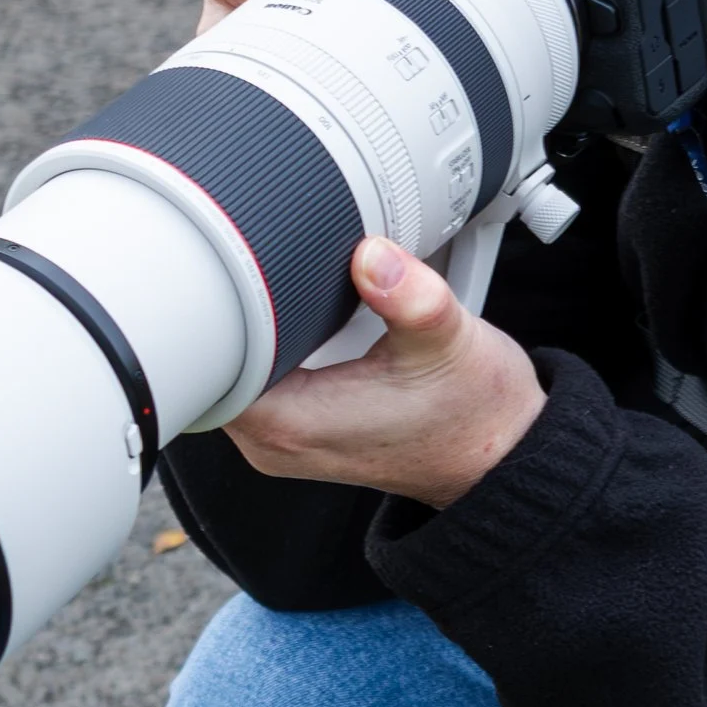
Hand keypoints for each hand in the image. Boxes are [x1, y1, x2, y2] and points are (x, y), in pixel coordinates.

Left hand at [224, 234, 544, 508]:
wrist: (501, 454)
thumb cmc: (476, 411)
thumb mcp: (452, 342)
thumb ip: (412, 297)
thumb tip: (374, 257)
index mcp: (295, 425)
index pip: (204, 367)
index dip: (205, 310)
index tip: (219, 263)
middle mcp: (276, 442)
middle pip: (205, 368)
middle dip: (221, 309)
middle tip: (237, 252)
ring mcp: (283, 439)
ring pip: (225, 373)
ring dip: (239, 327)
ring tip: (259, 277)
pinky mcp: (297, 429)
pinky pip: (251, 381)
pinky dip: (261, 345)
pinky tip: (284, 312)